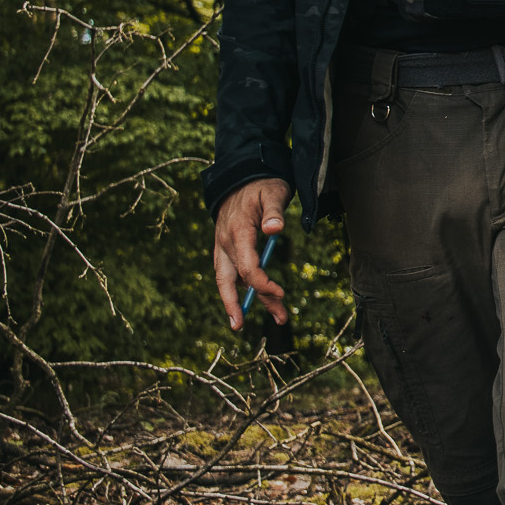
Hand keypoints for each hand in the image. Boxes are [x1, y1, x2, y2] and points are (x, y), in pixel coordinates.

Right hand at [214, 178, 290, 329]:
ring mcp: (223, 247)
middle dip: (239, 305)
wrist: (240, 177)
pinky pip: (230, 273)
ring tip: (275, 317)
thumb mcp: (273, 193)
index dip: (263, 284)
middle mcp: (225, 244)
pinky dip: (242, 288)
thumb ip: (274, 212)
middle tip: (250, 326)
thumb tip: (275, 230)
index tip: (281, 293)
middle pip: (229, 282)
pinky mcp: (226, 249)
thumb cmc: (261, 186)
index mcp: (237, 233)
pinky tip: (256, 298)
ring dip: (245, 301)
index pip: (248, 268)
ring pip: (229, 280)